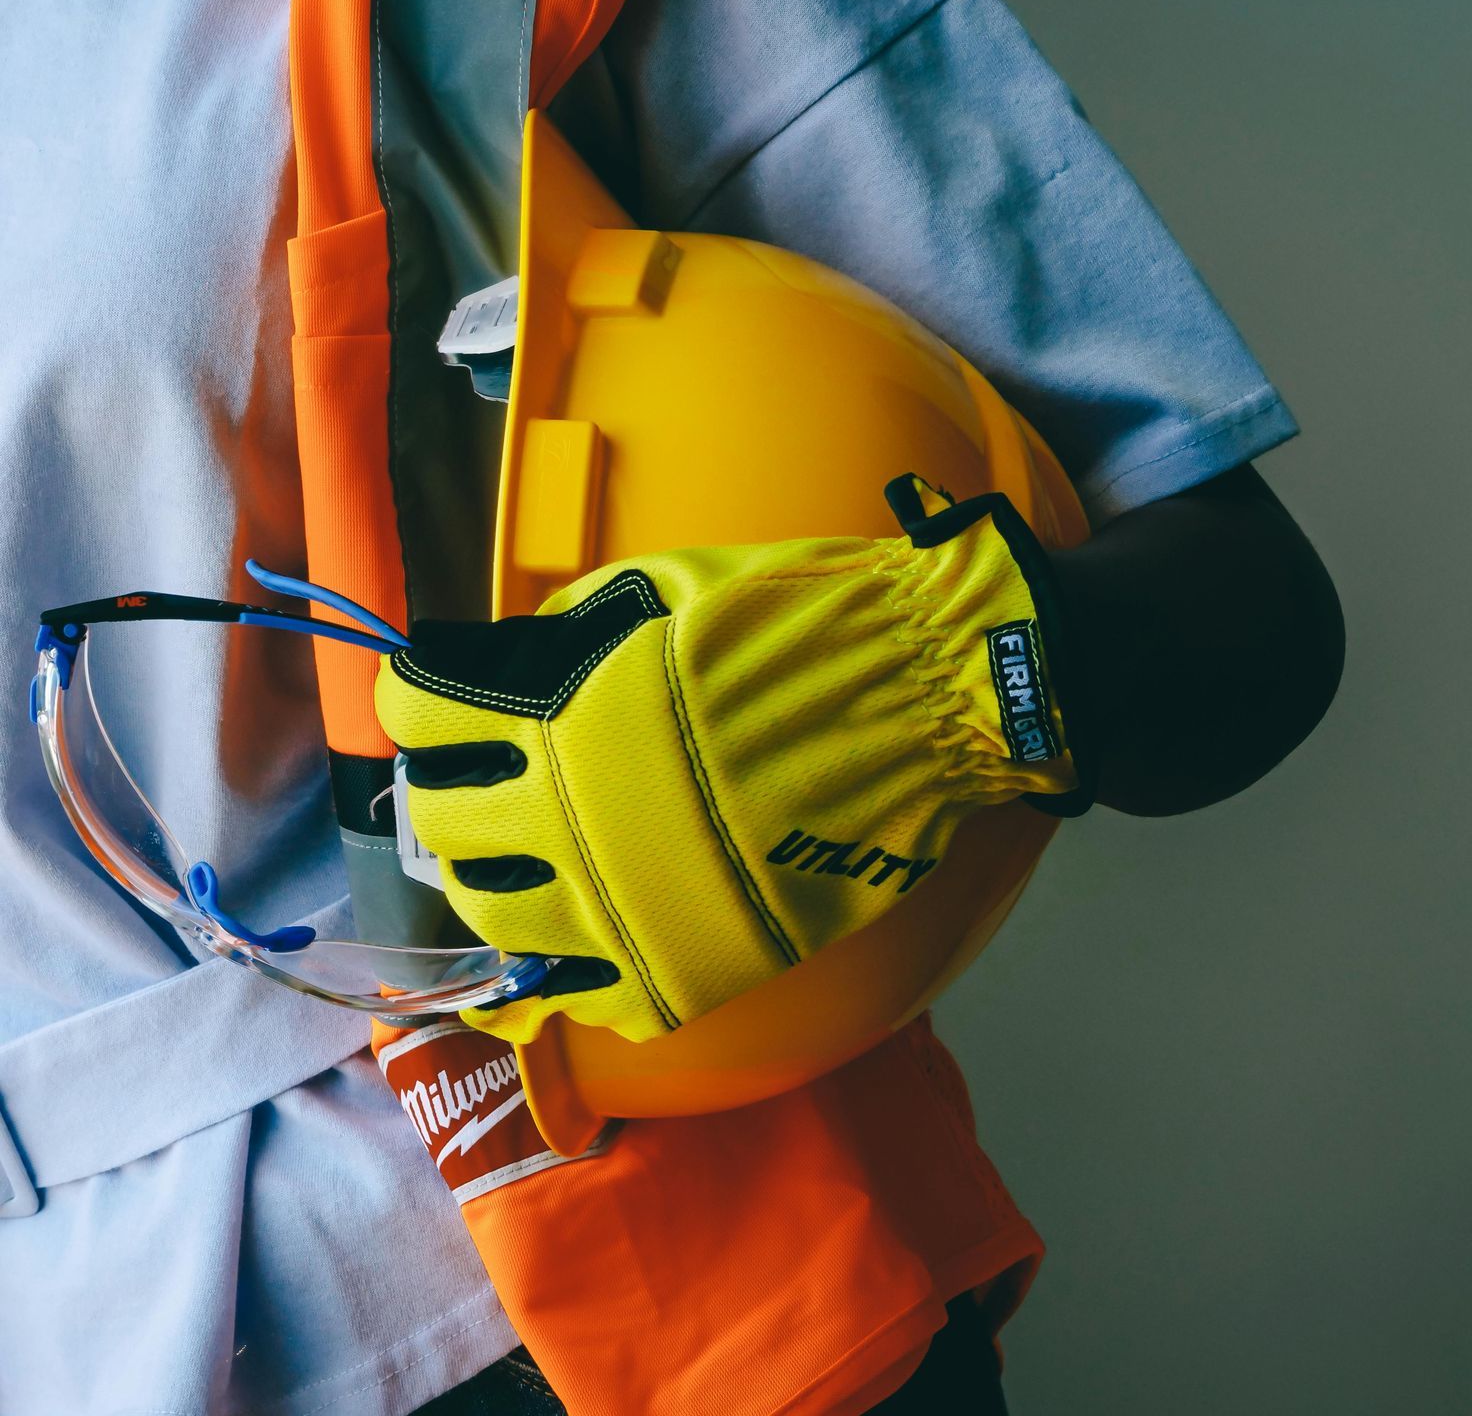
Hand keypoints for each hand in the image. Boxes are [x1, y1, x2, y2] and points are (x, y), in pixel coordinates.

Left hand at [374, 476, 1086, 1044]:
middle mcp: (574, 821)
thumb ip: (565, 635)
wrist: (931, 698)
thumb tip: (492, 667)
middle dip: (442, 798)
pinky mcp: (690, 971)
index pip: (420, 715)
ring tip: (523, 867)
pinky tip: (584, 943)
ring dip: (496, 890)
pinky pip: (588, 1003)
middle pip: (441, 830)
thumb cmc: (805, 628)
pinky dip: (571, 976)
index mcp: (563, 717)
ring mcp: (630, 909)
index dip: (414, 698)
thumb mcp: (665, 593)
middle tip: (470, 787)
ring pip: (501, 929)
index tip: (432, 702)